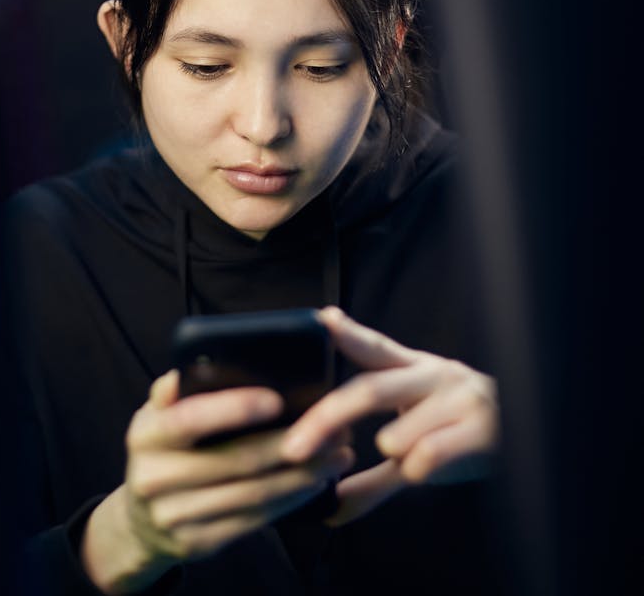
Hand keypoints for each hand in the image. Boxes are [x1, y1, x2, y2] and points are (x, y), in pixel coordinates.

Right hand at [81, 370, 353, 594]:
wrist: (140, 522)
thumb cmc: (163, 451)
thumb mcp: (158, 416)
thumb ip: (177, 389)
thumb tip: (205, 358)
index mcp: (144, 435)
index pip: (190, 418)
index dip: (234, 409)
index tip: (277, 399)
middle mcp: (152, 478)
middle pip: (234, 461)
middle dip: (291, 444)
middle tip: (334, 428)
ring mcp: (174, 516)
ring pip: (252, 495)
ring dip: (302, 475)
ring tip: (337, 455)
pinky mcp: (198, 544)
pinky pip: (254, 521)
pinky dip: (290, 500)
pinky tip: (315, 484)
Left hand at [280, 306, 498, 526]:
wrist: (535, 438)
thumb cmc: (461, 435)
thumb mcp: (416, 446)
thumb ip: (372, 473)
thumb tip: (330, 509)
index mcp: (416, 369)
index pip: (374, 348)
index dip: (346, 333)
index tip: (318, 320)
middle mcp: (435, 375)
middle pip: (368, 390)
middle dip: (326, 420)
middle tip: (293, 449)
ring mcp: (461, 398)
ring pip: (396, 435)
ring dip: (394, 454)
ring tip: (412, 455)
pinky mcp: (484, 428)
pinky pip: (429, 457)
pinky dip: (420, 472)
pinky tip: (433, 468)